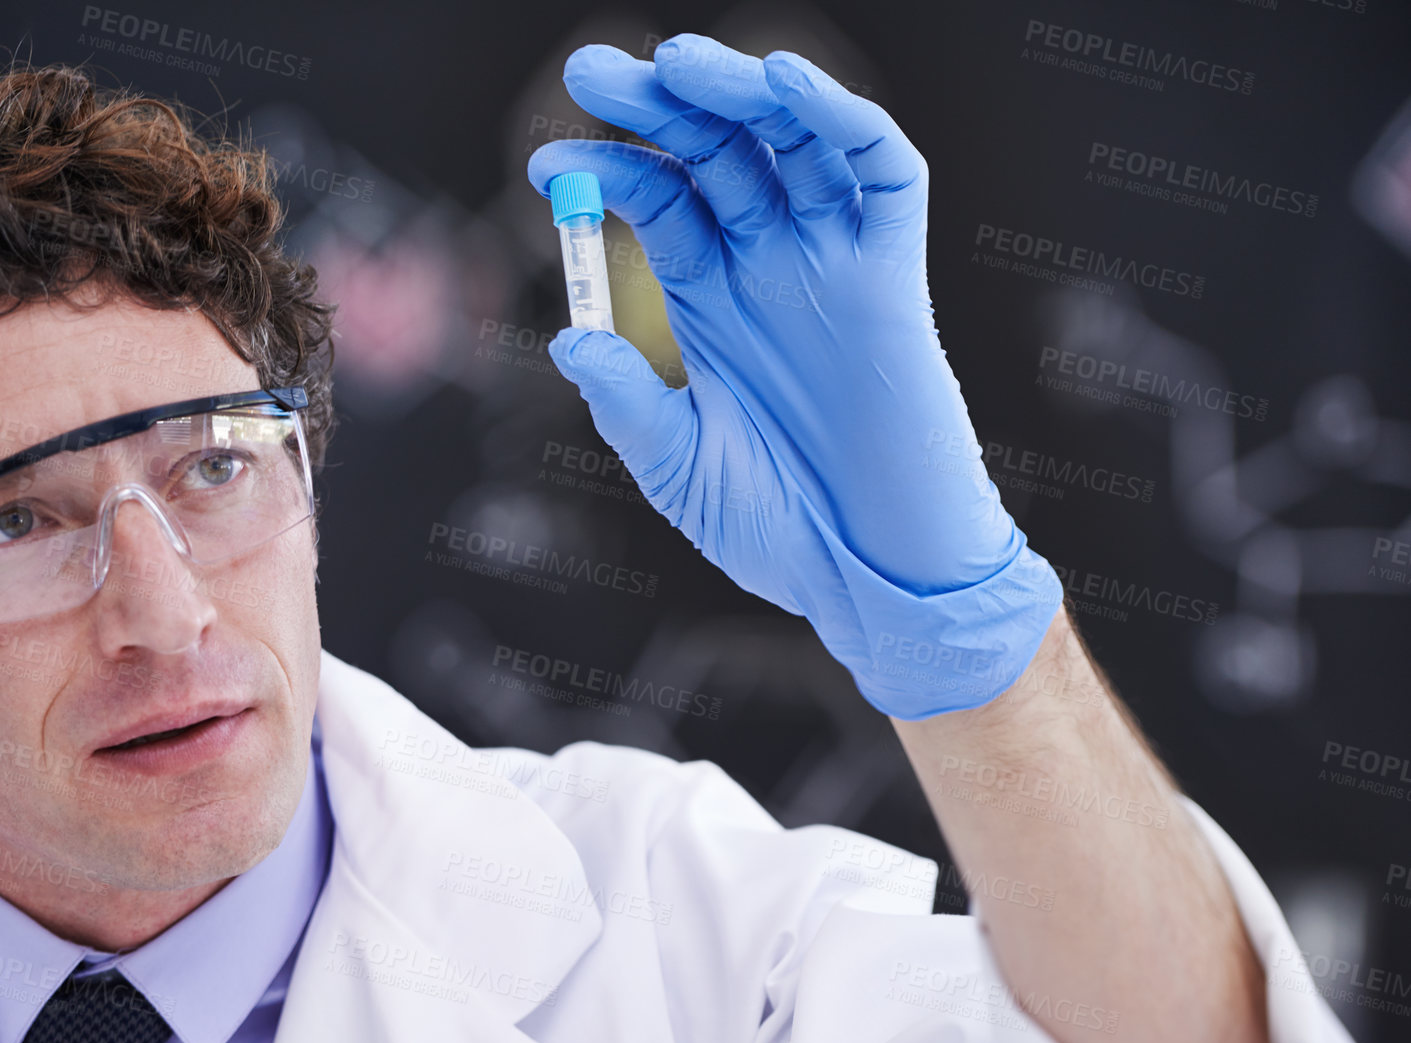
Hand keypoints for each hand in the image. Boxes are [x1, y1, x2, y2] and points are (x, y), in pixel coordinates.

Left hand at [529, 34, 1061, 719]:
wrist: (874, 578)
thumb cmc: (780, 530)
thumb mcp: (680, 470)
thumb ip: (630, 405)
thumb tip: (569, 341)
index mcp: (711, 300)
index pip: (659, 201)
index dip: (607, 171)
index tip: (546, 163)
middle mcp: (769, 266)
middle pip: (716, 152)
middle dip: (656, 104)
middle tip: (592, 70)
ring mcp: (833, 262)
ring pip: (791, 141)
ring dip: (738, 93)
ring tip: (677, 63)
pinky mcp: (896, 275)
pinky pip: (882, 174)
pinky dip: (841, 120)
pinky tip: (786, 88)